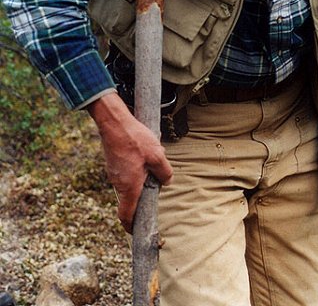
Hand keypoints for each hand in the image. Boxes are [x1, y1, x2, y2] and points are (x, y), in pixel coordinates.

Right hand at [87, 92, 172, 232]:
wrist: (114, 122)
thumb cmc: (135, 139)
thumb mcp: (157, 155)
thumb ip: (164, 172)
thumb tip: (167, 182)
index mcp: (129, 187)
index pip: (126, 215)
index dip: (131, 226)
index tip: (137, 232)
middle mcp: (119, 183)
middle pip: (130, 199)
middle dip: (142, 197)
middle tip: (154, 186)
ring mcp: (113, 173)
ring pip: (128, 184)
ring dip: (139, 179)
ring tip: (150, 161)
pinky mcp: (112, 163)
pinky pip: (124, 173)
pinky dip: (134, 169)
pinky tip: (141, 153)